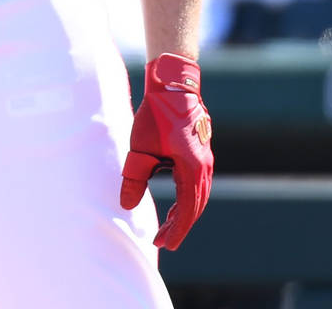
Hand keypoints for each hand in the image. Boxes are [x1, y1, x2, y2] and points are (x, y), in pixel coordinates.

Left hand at [120, 53, 214, 249]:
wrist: (173, 87)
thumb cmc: (155, 116)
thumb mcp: (140, 149)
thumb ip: (134, 178)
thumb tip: (126, 205)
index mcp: (191, 167)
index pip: (187, 209)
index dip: (177, 229)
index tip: (164, 245)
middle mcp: (204, 167)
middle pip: (195, 206)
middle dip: (180, 226)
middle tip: (163, 242)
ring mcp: (205, 160)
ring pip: (198, 196)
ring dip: (184, 213)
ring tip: (169, 228)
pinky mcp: (201, 154)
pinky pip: (197, 184)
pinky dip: (187, 198)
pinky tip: (176, 205)